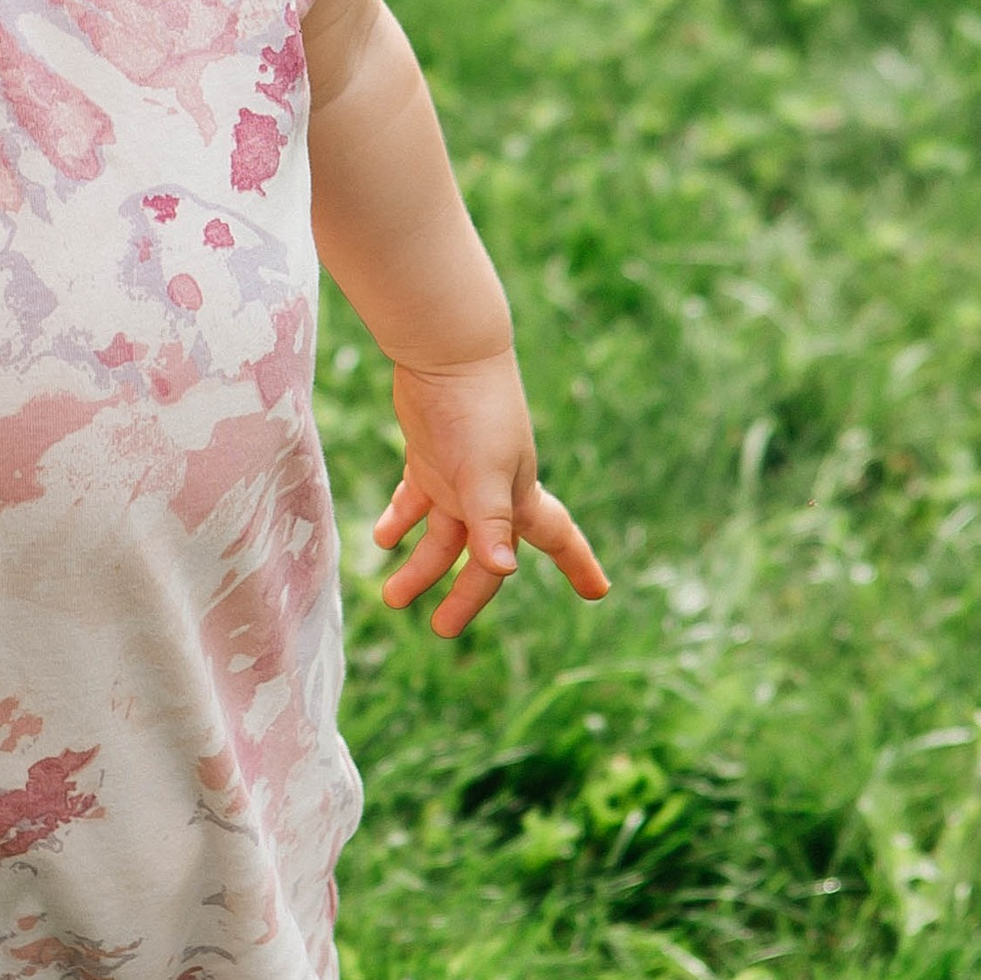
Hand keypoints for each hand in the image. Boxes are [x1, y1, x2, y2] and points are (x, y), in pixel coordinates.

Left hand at [373, 349, 607, 635]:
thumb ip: (490, 523)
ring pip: (443, 534)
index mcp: (518, 497)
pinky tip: (382, 538)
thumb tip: (502, 569)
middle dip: (465, 594)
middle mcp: (493, 491)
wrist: (444, 350)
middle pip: (483, 556)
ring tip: (391, 597)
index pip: (557, 539)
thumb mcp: (483, 473)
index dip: (578, 566)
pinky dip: (401, 520)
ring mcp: (459, 474)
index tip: (598, 592)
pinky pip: (416, 499)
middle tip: (441, 629)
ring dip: (420, 566)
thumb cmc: (475, 411)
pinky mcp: (429, 455)